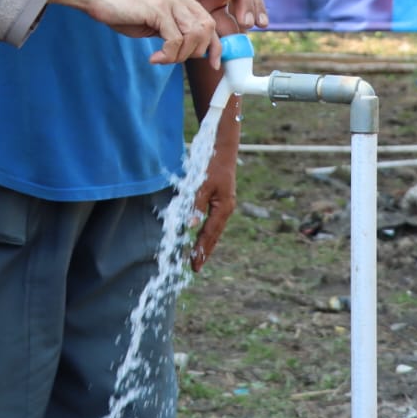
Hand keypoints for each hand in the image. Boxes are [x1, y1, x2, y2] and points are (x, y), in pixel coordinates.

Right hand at [55, 0, 218, 66]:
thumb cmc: (118, 8)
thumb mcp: (151, 20)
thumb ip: (170, 30)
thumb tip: (185, 51)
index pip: (208, 20)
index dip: (215, 45)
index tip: (213, 64)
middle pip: (207, 28)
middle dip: (197, 52)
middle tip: (175, 60)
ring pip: (194, 34)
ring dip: (180, 56)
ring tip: (162, 59)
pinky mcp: (157, 8)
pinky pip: (175, 39)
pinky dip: (168, 55)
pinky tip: (154, 58)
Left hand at [190, 154, 236, 271]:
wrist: (224, 149)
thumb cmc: (212, 165)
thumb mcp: (202, 184)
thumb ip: (196, 205)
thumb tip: (190, 226)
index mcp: (223, 208)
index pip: (209, 234)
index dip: (201, 250)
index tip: (195, 264)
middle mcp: (226, 210)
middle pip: (214, 236)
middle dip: (205, 252)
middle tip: (195, 268)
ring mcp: (225, 206)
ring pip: (215, 230)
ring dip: (206, 244)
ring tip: (198, 257)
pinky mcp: (222, 201)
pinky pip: (214, 222)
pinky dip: (208, 233)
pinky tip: (203, 238)